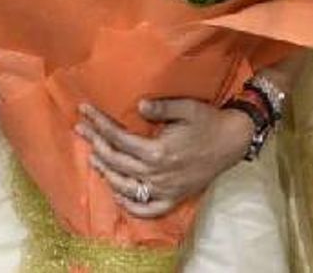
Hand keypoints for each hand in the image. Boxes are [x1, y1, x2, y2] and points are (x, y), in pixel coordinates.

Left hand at [75, 98, 251, 217]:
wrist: (232, 141)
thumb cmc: (207, 121)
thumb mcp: (186, 107)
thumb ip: (161, 107)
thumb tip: (138, 104)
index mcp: (158, 151)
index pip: (119, 138)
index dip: (99, 124)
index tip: (84, 111)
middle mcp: (158, 173)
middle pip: (117, 161)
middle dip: (95, 143)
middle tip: (80, 129)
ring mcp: (165, 189)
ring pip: (126, 186)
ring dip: (106, 171)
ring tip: (92, 156)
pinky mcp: (174, 197)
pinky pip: (147, 208)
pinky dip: (130, 205)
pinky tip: (117, 194)